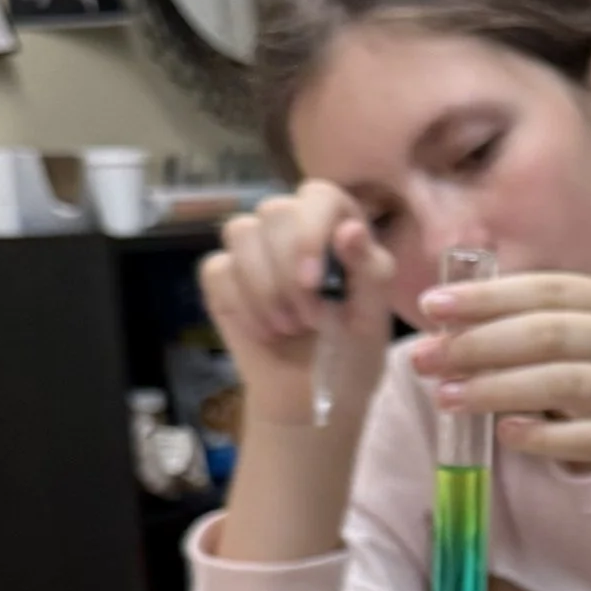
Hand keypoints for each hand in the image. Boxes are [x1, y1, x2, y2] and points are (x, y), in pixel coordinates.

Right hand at [201, 184, 397, 436]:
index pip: (318, 195)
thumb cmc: (351, 352)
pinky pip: (218, 269)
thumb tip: (349, 228)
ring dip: (265, 290)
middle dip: (288, 273)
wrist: (312, 396)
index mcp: (338, 224)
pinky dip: (241, 306)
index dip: (310, 233)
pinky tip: (264, 332)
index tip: (314, 283)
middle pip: (273, 211)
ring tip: (290, 327)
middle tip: (311, 319)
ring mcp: (254, 248)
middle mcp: (294, 225)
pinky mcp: (223, 275)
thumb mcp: (372, 317)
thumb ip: (369, 270)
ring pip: (240, 232)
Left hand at [412, 272, 590, 529]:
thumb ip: (535, 332)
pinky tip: (506, 434)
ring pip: (567, 382)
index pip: (547, 290)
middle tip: (425, 358)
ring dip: (498, 388)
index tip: (431, 307)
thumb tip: (449, 324)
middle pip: (550, 333)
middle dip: (479, 344)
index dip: (486, 297)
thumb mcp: (588, 352)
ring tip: (448, 396)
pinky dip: (545, 435)